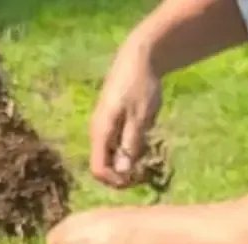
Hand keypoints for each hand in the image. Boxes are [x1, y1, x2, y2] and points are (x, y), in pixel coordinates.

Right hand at [91, 40, 162, 187]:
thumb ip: (131, 143)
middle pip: (104, 167)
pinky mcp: (114, 125)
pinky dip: (131, 151)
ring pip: (112, 158)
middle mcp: (99, 133)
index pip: (98, 170)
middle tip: (146, 171)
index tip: (137, 178)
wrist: (139, 59)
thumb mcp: (140, 116)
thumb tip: (122, 170)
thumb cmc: (140, 85)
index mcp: (101, 131)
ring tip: (148, 153)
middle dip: (124, 175)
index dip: (116, 181)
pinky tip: (146, 141)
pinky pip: (118, 147)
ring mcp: (105, 129)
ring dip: (129, 163)